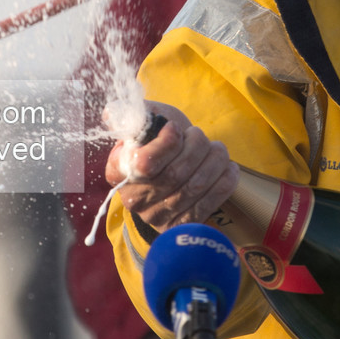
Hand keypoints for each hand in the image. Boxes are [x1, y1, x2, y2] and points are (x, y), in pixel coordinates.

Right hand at [105, 103, 238, 229]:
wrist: (170, 171)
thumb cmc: (156, 142)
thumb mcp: (143, 125)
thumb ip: (133, 116)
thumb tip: (112, 113)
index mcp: (119, 170)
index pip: (144, 164)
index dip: (167, 143)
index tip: (175, 127)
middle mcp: (135, 198)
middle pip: (174, 175)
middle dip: (196, 148)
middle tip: (199, 135)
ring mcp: (159, 216)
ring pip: (194, 188)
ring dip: (214, 162)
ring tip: (217, 149)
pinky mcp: (183, 225)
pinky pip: (209, 204)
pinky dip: (224, 182)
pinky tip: (227, 167)